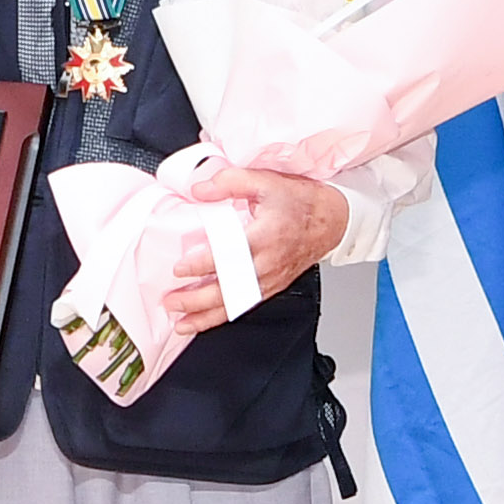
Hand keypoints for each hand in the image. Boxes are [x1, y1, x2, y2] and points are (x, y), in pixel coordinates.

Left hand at [163, 167, 350, 332]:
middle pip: (229, 289)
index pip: (230, 256)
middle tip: (171, 301)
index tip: (180, 269)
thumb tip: (199, 190)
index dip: (203, 265)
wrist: (331, 220)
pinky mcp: (272, 287)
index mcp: (266, 236)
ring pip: (235, 304)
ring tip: (181, 323)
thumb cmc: (301, 203)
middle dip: (198, 300)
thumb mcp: (265, 180)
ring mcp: (270, 279)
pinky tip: (204, 322)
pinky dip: (222, 317)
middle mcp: (268, 263)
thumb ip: (230, 182)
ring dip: (206, 316)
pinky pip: (244, 306)